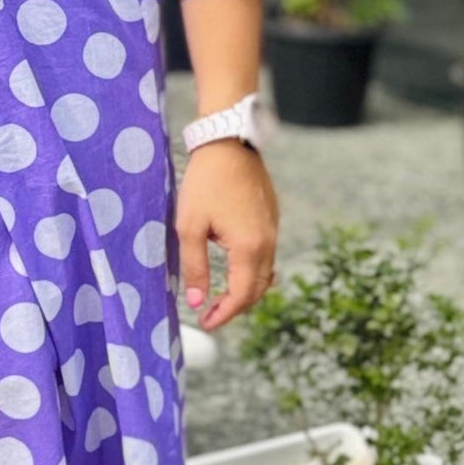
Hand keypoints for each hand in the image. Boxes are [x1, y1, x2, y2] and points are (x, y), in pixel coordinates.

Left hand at [176, 139, 277, 332]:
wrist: (229, 142)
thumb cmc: (205, 182)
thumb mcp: (190, 226)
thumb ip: (195, 267)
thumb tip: (198, 301)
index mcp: (249, 247)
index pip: (242, 296)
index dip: (225, 314)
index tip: (206, 322)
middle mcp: (268, 242)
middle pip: (258, 289)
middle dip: (236, 307)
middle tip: (212, 314)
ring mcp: (273, 229)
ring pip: (266, 273)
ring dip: (246, 290)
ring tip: (222, 296)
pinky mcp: (272, 217)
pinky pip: (267, 255)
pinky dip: (253, 270)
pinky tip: (235, 269)